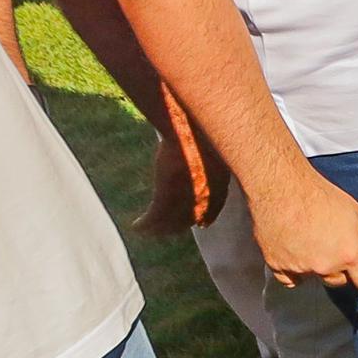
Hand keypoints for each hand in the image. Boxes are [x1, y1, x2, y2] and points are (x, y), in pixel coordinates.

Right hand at [133, 98, 222, 241]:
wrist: (194, 127)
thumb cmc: (205, 128)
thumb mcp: (214, 141)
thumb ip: (213, 147)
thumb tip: (216, 134)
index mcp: (220, 182)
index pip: (214, 208)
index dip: (205, 216)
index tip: (200, 223)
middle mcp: (206, 195)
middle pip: (192, 219)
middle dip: (179, 225)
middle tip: (166, 229)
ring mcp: (186, 198)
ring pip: (171, 222)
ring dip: (159, 228)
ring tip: (147, 230)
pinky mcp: (166, 195)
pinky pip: (154, 217)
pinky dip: (145, 225)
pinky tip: (136, 226)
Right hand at [250, 161, 357, 291]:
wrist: (282, 187)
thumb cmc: (318, 194)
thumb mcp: (356, 212)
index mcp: (349, 253)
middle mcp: (325, 265)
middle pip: (339, 281)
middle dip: (341, 268)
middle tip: (332, 244)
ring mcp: (300, 268)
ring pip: (315, 277)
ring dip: (316, 265)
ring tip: (310, 238)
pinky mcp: (277, 266)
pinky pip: (290, 279)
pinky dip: (294, 270)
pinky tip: (295, 250)